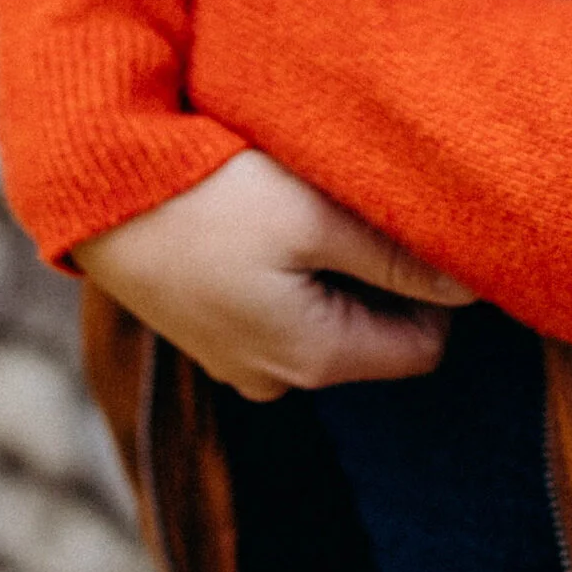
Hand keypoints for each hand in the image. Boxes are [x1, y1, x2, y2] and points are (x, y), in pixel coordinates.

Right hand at [73, 151, 476, 400]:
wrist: (95, 191)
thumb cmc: (211, 199)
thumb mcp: (316, 217)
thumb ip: (400, 255)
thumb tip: (476, 284)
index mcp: (312, 359)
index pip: (425, 346)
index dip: (439, 288)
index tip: (424, 226)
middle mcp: (274, 379)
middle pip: (376, 332)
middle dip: (384, 275)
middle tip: (367, 204)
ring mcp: (235, 359)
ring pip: (328, 315)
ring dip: (334, 267)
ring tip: (312, 206)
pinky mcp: (207, 329)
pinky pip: (279, 307)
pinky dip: (288, 269)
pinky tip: (269, 219)